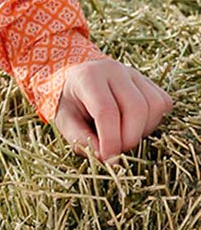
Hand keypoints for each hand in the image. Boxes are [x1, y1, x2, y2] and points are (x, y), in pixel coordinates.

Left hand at [52, 57, 173, 162]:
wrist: (77, 79)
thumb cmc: (71, 103)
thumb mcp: (65, 122)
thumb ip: (81, 140)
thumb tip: (107, 158)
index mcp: (87, 77)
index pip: (106, 110)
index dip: (111, 140)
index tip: (109, 159)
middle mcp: (113, 70)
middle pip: (136, 107)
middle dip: (129, 138)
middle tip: (117, 150)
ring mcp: (134, 73)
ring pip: (154, 105)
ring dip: (143, 130)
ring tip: (124, 135)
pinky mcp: (148, 81)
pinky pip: (162, 103)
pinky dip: (153, 121)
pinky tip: (136, 125)